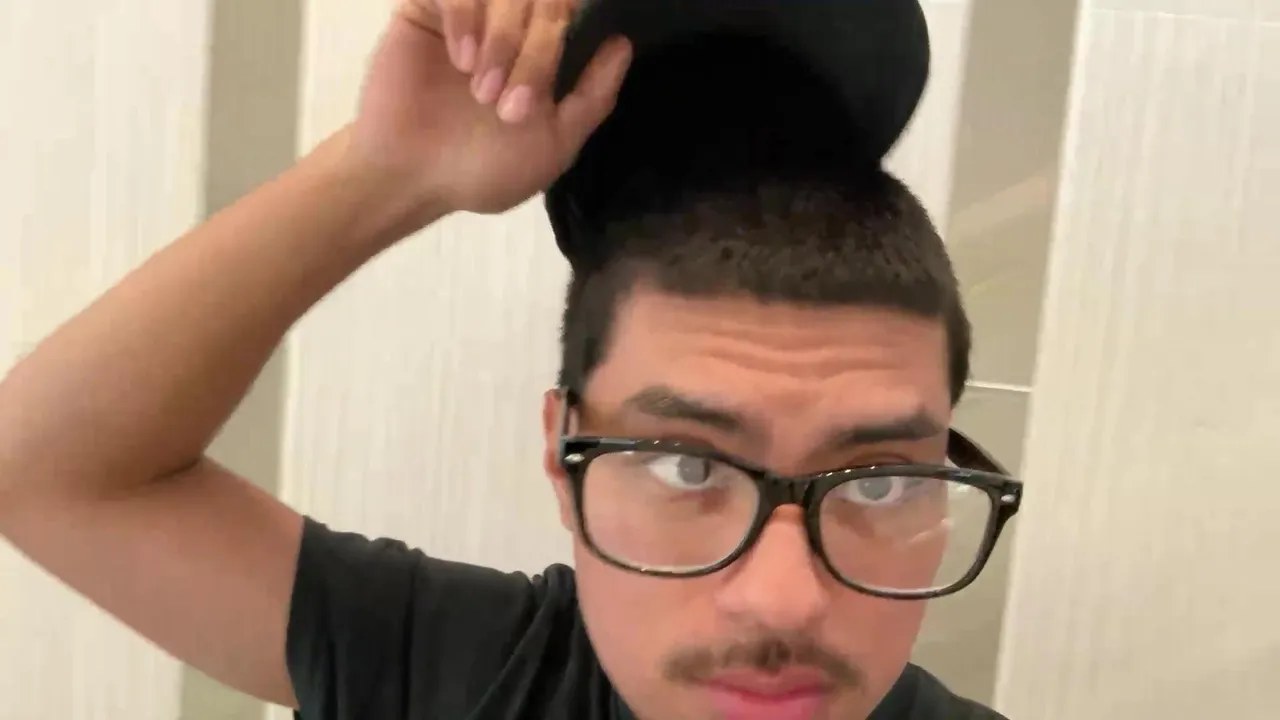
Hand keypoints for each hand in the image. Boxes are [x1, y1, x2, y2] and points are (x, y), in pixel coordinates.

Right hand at [348, 0, 631, 216]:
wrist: (411, 179)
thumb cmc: (482, 169)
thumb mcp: (553, 144)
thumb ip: (593, 97)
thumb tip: (623, 44)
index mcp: (545, 50)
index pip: (574, 14)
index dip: (561, 49)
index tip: (535, 105)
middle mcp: (512, 23)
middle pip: (549, 0)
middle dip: (536, 52)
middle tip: (507, 106)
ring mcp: (470, 11)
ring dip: (503, 38)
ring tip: (481, 90)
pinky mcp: (427, 4)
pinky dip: (466, 19)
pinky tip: (459, 61)